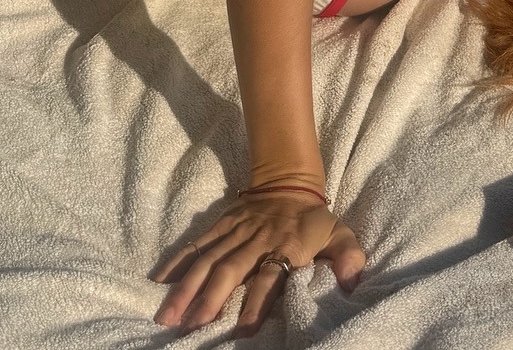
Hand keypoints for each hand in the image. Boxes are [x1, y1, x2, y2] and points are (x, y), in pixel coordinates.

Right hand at [153, 188, 364, 334]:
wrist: (290, 181)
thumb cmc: (314, 219)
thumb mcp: (339, 234)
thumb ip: (348, 256)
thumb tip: (354, 281)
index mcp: (285, 248)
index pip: (269, 277)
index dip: (257, 302)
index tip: (243, 330)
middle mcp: (257, 241)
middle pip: (230, 271)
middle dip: (209, 300)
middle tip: (189, 329)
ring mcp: (235, 232)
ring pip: (207, 260)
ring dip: (187, 288)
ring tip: (167, 316)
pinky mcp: (221, 225)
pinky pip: (197, 244)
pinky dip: (178, 261)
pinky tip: (159, 282)